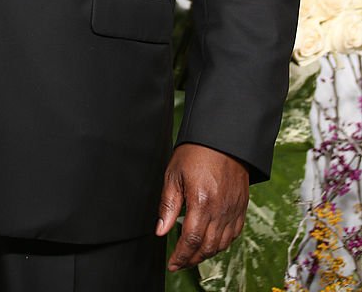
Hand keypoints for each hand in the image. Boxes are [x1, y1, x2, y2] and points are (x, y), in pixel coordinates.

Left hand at [156, 143, 248, 271]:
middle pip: (207, 248)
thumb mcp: (174, 174)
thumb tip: (161, 230)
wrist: (223, 138)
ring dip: (206, 254)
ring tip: (193, 254)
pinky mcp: (241, 207)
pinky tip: (212, 242)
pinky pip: (234, 234)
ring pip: (221, 244)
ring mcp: (233, 210)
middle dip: (192, 260)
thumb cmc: (197, 151)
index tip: (172, 263)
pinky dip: (222, 244)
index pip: (191, 240)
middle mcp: (220, 210)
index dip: (180, 256)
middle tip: (180, 262)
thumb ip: (168, 205)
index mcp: (201, 202)